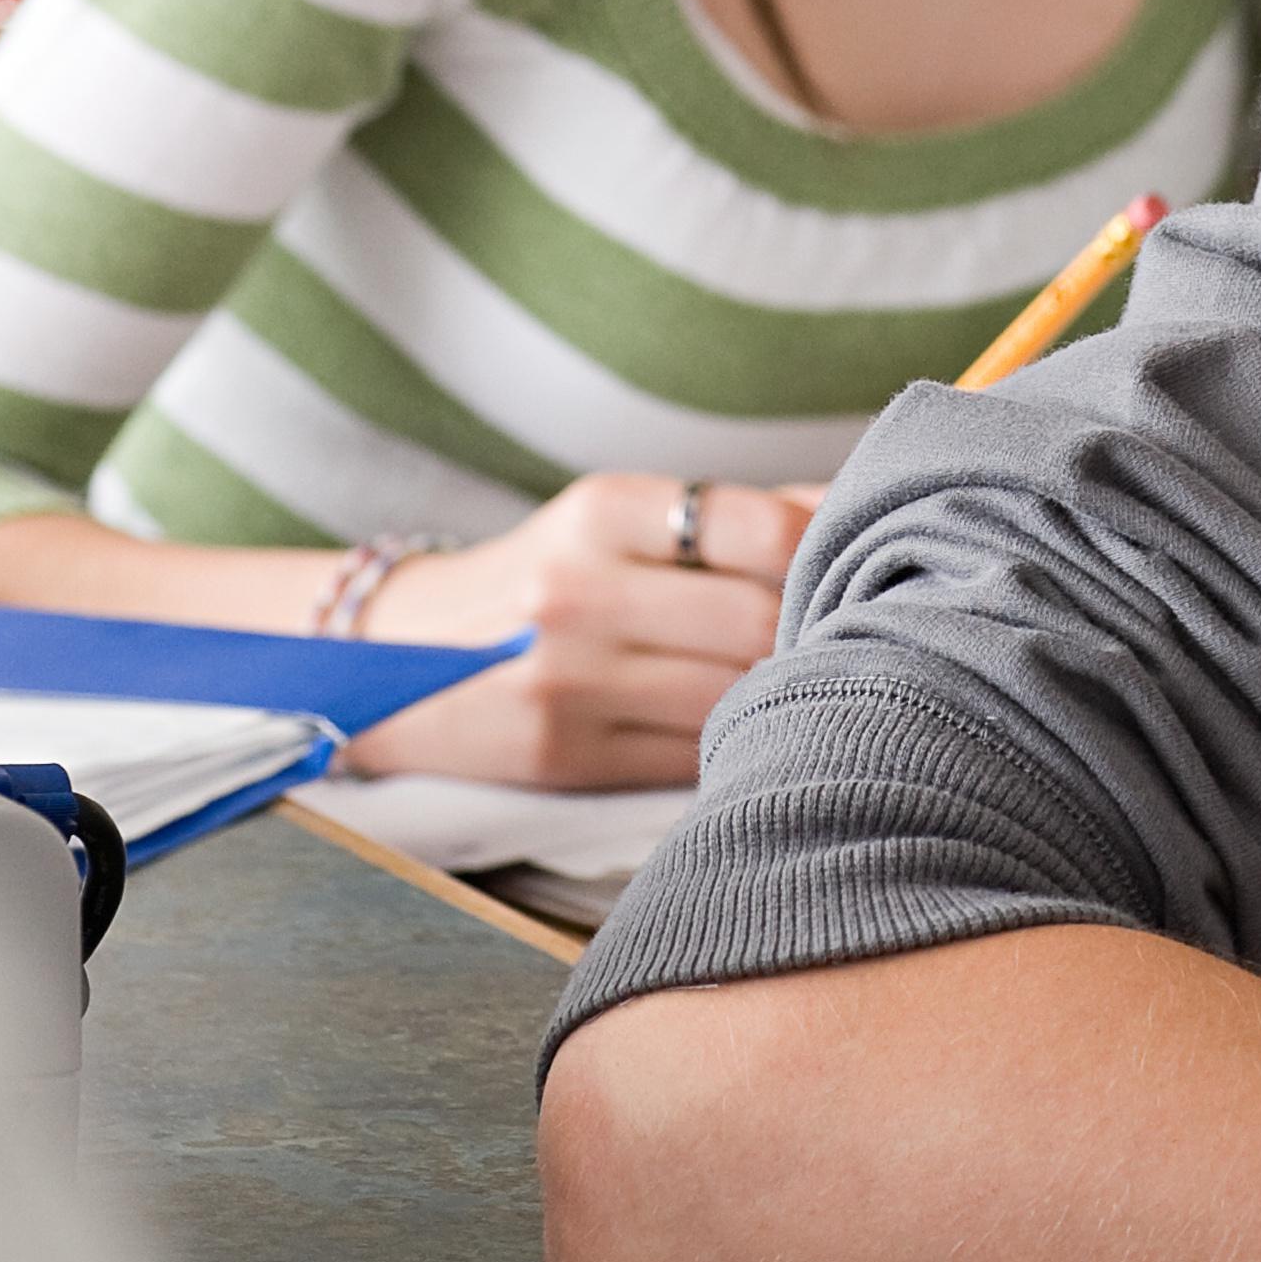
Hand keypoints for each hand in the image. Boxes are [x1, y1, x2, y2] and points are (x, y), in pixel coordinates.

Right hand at [339, 475, 820, 790]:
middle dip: (816, 633)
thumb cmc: (547, 577)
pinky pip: (694, 754)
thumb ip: (736, 517)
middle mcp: (578, 591)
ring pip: (735, 695)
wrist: (400, 655)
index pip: (762, 528)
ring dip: (789, 693)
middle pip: (759, 621)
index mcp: (602, 510)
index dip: (826, 550)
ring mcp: (567, 680)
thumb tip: (860, 505)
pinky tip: (755, 728)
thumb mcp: (617, 518)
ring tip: (813, 684)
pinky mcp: (566, 756)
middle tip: (848, 637)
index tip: (851, 565)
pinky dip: (739, 741)